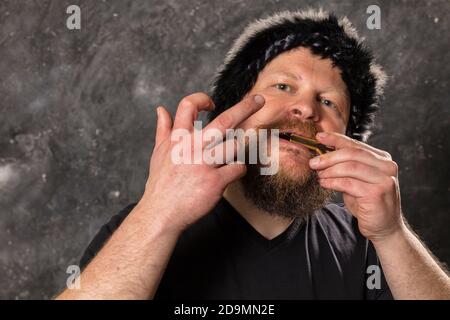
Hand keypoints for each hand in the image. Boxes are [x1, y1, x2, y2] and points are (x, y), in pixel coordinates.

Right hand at [138, 92, 264, 232]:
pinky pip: (238, 169)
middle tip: (259, 99)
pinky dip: (238, 170)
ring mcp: (204, 164)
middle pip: (224, 121)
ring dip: (242, 147)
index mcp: (177, 139)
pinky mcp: (215, 182)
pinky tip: (231, 174)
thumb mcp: (158, 153)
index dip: (202, 99)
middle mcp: (192, 148)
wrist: (161, 213)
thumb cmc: (161, 184)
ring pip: (236, 145)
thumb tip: (161, 109)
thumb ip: (163, 130)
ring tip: (238, 151)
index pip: (188, 105)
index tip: (212, 104)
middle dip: (245, 107)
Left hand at [309, 132, 403, 242]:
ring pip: (350, 167)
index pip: (355, 144)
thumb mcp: (356, 181)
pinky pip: (348, 183)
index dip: (335, 139)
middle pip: (352, 154)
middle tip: (313, 162)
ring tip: (319, 175)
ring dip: (329, 170)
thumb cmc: (367, 203)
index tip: (319, 137)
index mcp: (382, 159)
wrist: (384, 227)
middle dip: (329, 156)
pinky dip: (332, 182)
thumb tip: (322, 155)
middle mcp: (387, 166)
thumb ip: (346, 167)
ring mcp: (384, 179)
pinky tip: (324, 184)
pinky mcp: (377, 193)